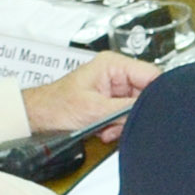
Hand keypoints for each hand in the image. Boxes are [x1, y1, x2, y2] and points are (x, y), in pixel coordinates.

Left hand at [22, 51, 155, 137]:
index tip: (154, 111)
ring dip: (124, 123)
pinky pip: (125, 115)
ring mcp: (114, 88)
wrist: (37, 118)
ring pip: (136, 108)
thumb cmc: (56, 107)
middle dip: (134, 113)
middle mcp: (117, 73)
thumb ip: (127, 108)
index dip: (156, 95)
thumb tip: (153, 108)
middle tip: (119, 124)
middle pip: (146, 94)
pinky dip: (118, 126)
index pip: (152, 75)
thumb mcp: (95, 109)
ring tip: (106, 129)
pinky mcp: (111, 102)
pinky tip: (104, 130)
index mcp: (114, 65)